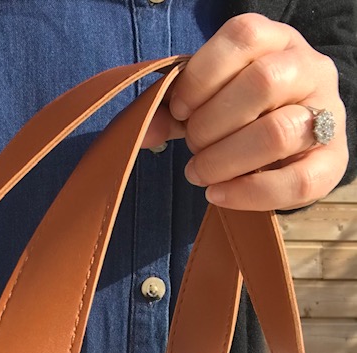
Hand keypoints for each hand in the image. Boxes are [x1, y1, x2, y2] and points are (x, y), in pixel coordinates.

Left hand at [141, 13, 348, 210]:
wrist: (290, 144)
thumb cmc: (241, 116)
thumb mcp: (207, 102)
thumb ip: (174, 111)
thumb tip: (142, 132)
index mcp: (276, 42)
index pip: (243, 37)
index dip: (201, 76)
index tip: (179, 110)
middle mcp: (309, 69)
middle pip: (262, 84)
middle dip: (210, 123)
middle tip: (192, 145)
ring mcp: (327, 115)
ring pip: (278, 132)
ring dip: (225, 159)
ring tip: (200, 172)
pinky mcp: (332, 163)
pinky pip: (297, 182)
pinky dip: (248, 193)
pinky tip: (218, 194)